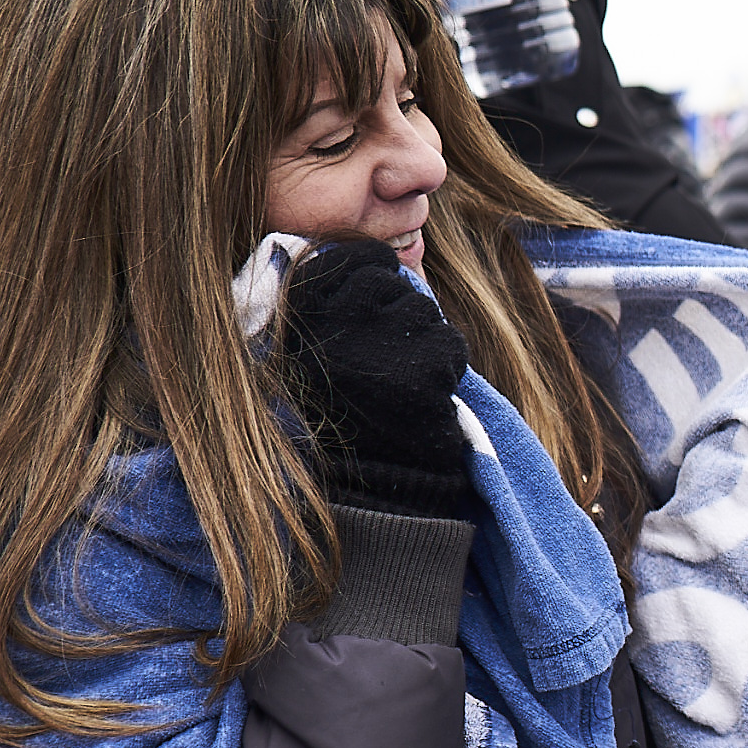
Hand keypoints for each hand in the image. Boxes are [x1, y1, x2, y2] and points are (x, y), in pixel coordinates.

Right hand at [280, 239, 470, 516]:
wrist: (364, 491)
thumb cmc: (336, 424)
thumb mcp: (306, 362)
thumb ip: (325, 312)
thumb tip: (366, 264)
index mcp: (296, 316)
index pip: (346, 257)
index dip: (369, 265)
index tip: (378, 279)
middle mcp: (336, 320)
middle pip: (389, 281)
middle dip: (398, 309)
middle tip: (390, 352)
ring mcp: (382, 340)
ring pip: (424, 311)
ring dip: (423, 341)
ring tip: (400, 381)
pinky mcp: (425, 364)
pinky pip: (451, 342)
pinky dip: (446, 365)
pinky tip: (423, 396)